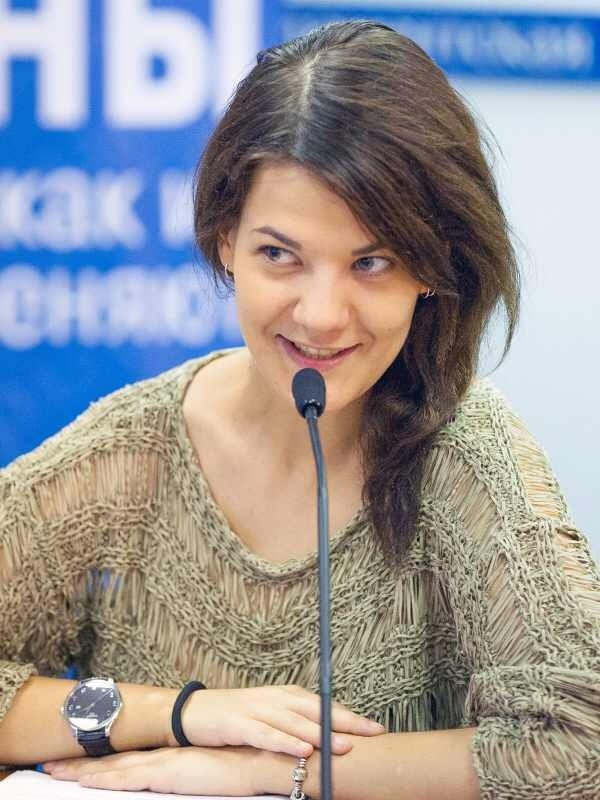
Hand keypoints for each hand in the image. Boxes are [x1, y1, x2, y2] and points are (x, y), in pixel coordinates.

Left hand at [44, 746, 261, 795]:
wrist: (257, 758)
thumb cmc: (239, 766)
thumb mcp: (207, 772)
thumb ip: (189, 773)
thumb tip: (180, 777)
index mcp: (167, 757)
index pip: (125, 760)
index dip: (98, 761)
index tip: (75, 763)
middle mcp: (159, 757)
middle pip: (110, 762)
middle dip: (78, 764)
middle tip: (49, 764)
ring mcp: (161, 764)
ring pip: (111, 768)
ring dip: (81, 770)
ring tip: (54, 771)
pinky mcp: (166, 773)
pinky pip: (127, 778)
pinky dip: (104, 779)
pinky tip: (85, 780)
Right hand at [168, 685, 385, 757]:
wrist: (194, 712)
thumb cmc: (236, 717)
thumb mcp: (269, 716)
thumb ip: (295, 724)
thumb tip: (326, 739)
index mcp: (285, 695)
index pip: (324, 705)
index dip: (350, 716)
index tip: (375, 728)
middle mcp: (276, 699)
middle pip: (317, 710)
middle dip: (346, 722)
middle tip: (372, 733)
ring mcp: (258, 710)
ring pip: (295, 723)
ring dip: (321, 735)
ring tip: (345, 747)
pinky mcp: (240, 724)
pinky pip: (267, 735)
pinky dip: (286, 742)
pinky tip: (303, 751)